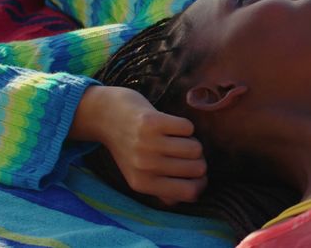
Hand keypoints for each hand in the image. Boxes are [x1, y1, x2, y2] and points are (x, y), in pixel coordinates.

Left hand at [73, 86, 207, 204]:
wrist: (108, 115)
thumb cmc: (131, 146)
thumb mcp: (139, 175)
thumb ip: (163, 190)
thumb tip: (192, 196)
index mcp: (142, 184)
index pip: (189, 192)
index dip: (201, 183)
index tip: (199, 174)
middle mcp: (145, 166)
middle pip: (197, 168)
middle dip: (197, 159)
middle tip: (185, 152)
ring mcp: (148, 143)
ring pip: (196, 148)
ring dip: (192, 141)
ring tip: (177, 139)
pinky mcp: (152, 121)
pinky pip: (188, 128)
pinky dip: (183, 126)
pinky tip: (170, 126)